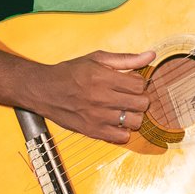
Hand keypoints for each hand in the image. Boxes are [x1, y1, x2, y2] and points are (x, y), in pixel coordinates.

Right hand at [40, 49, 154, 143]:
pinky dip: (123, 130)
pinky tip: (116, 121)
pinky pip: (122, 137)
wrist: (44, 90)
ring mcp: (97, 117)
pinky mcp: (92, 131)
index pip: (139, 85)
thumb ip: (126, 59)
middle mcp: (101, 98)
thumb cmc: (71, 72)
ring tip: (124, 109)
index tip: (131, 82)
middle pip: (141, 104)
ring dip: (133, 115)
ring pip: (135, 122)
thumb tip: (151, 55)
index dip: (139, 83)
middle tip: (131, 96)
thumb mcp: (97, 59)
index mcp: (103, 77)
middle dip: (140, 99)